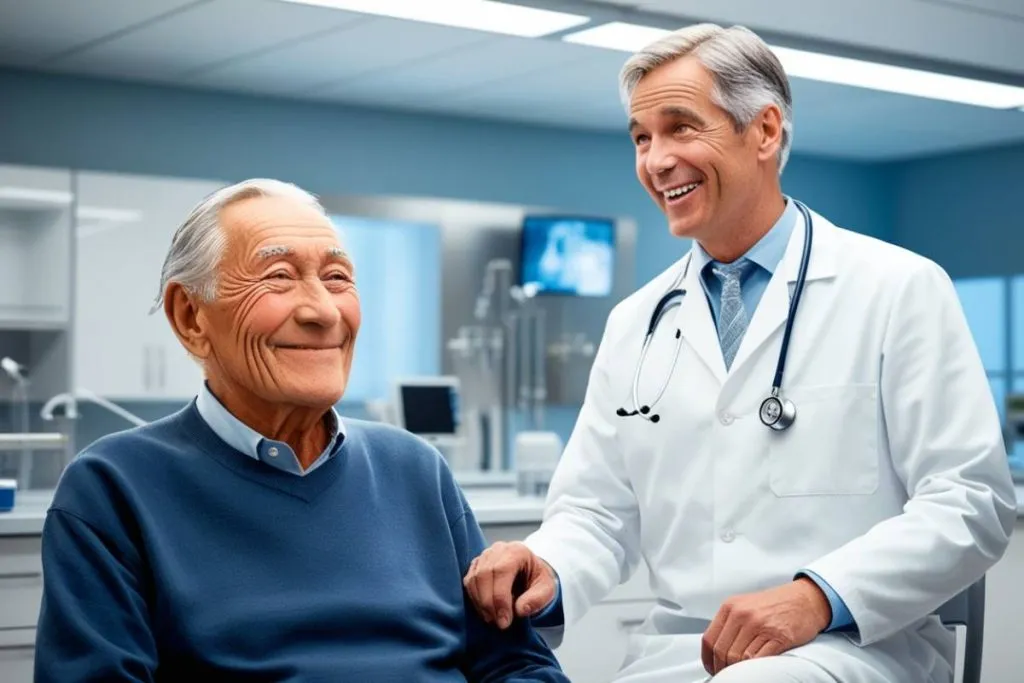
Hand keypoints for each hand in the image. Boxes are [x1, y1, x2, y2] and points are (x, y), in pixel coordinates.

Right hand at [463, 541, 556, 628]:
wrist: (530, 572)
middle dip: (489, 603)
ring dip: (480, 603)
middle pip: (484, 574)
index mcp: (517, 551)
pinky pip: (469, 582)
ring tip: (492, 619)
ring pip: (474, 579)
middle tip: (498, 623)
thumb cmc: (537, 580)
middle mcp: (498, 550)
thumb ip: (537, 599)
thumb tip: (519, 610)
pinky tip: (486, 611)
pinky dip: (475, 599)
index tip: (504, 621)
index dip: (500, 598)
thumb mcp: (547, 589)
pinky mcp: (476, 565)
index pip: (502, 571)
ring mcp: (484, 556)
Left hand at [701, 578, 831, 674]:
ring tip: (741, 672)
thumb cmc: (776, 604)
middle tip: (727, 673)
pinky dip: (754, 668)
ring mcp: (760, 625)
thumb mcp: (745, 605)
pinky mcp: (778, 637)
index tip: (711, 667)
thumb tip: (716, 648)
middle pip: (722, 651)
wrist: (805, 599)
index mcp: (731, 607)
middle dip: (722, 667)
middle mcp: (742, 615)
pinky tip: (755, 668)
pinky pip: (758, 659)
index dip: (708, 659)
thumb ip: (730, 623)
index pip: (709, 639)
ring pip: (738, 658)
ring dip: (738, 670)